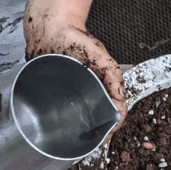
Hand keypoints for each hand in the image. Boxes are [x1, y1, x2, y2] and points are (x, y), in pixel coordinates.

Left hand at [24, 13, 126, 128]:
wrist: (50, 29)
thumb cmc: (75, 38)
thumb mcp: (100, 55)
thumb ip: (113, 74)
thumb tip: (121, 97)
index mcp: (104, 84)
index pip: (115, 110)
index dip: (113, 125)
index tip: (106, 134)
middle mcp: (89, 91)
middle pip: (99, 118)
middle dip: (98, 131)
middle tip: (92, 141)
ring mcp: (72, 93)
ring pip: (80, 117)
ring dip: (81, 128)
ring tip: (77, 138)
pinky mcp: (54, 93)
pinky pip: (60, 111)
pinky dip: (62, 120)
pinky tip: (60, 126)